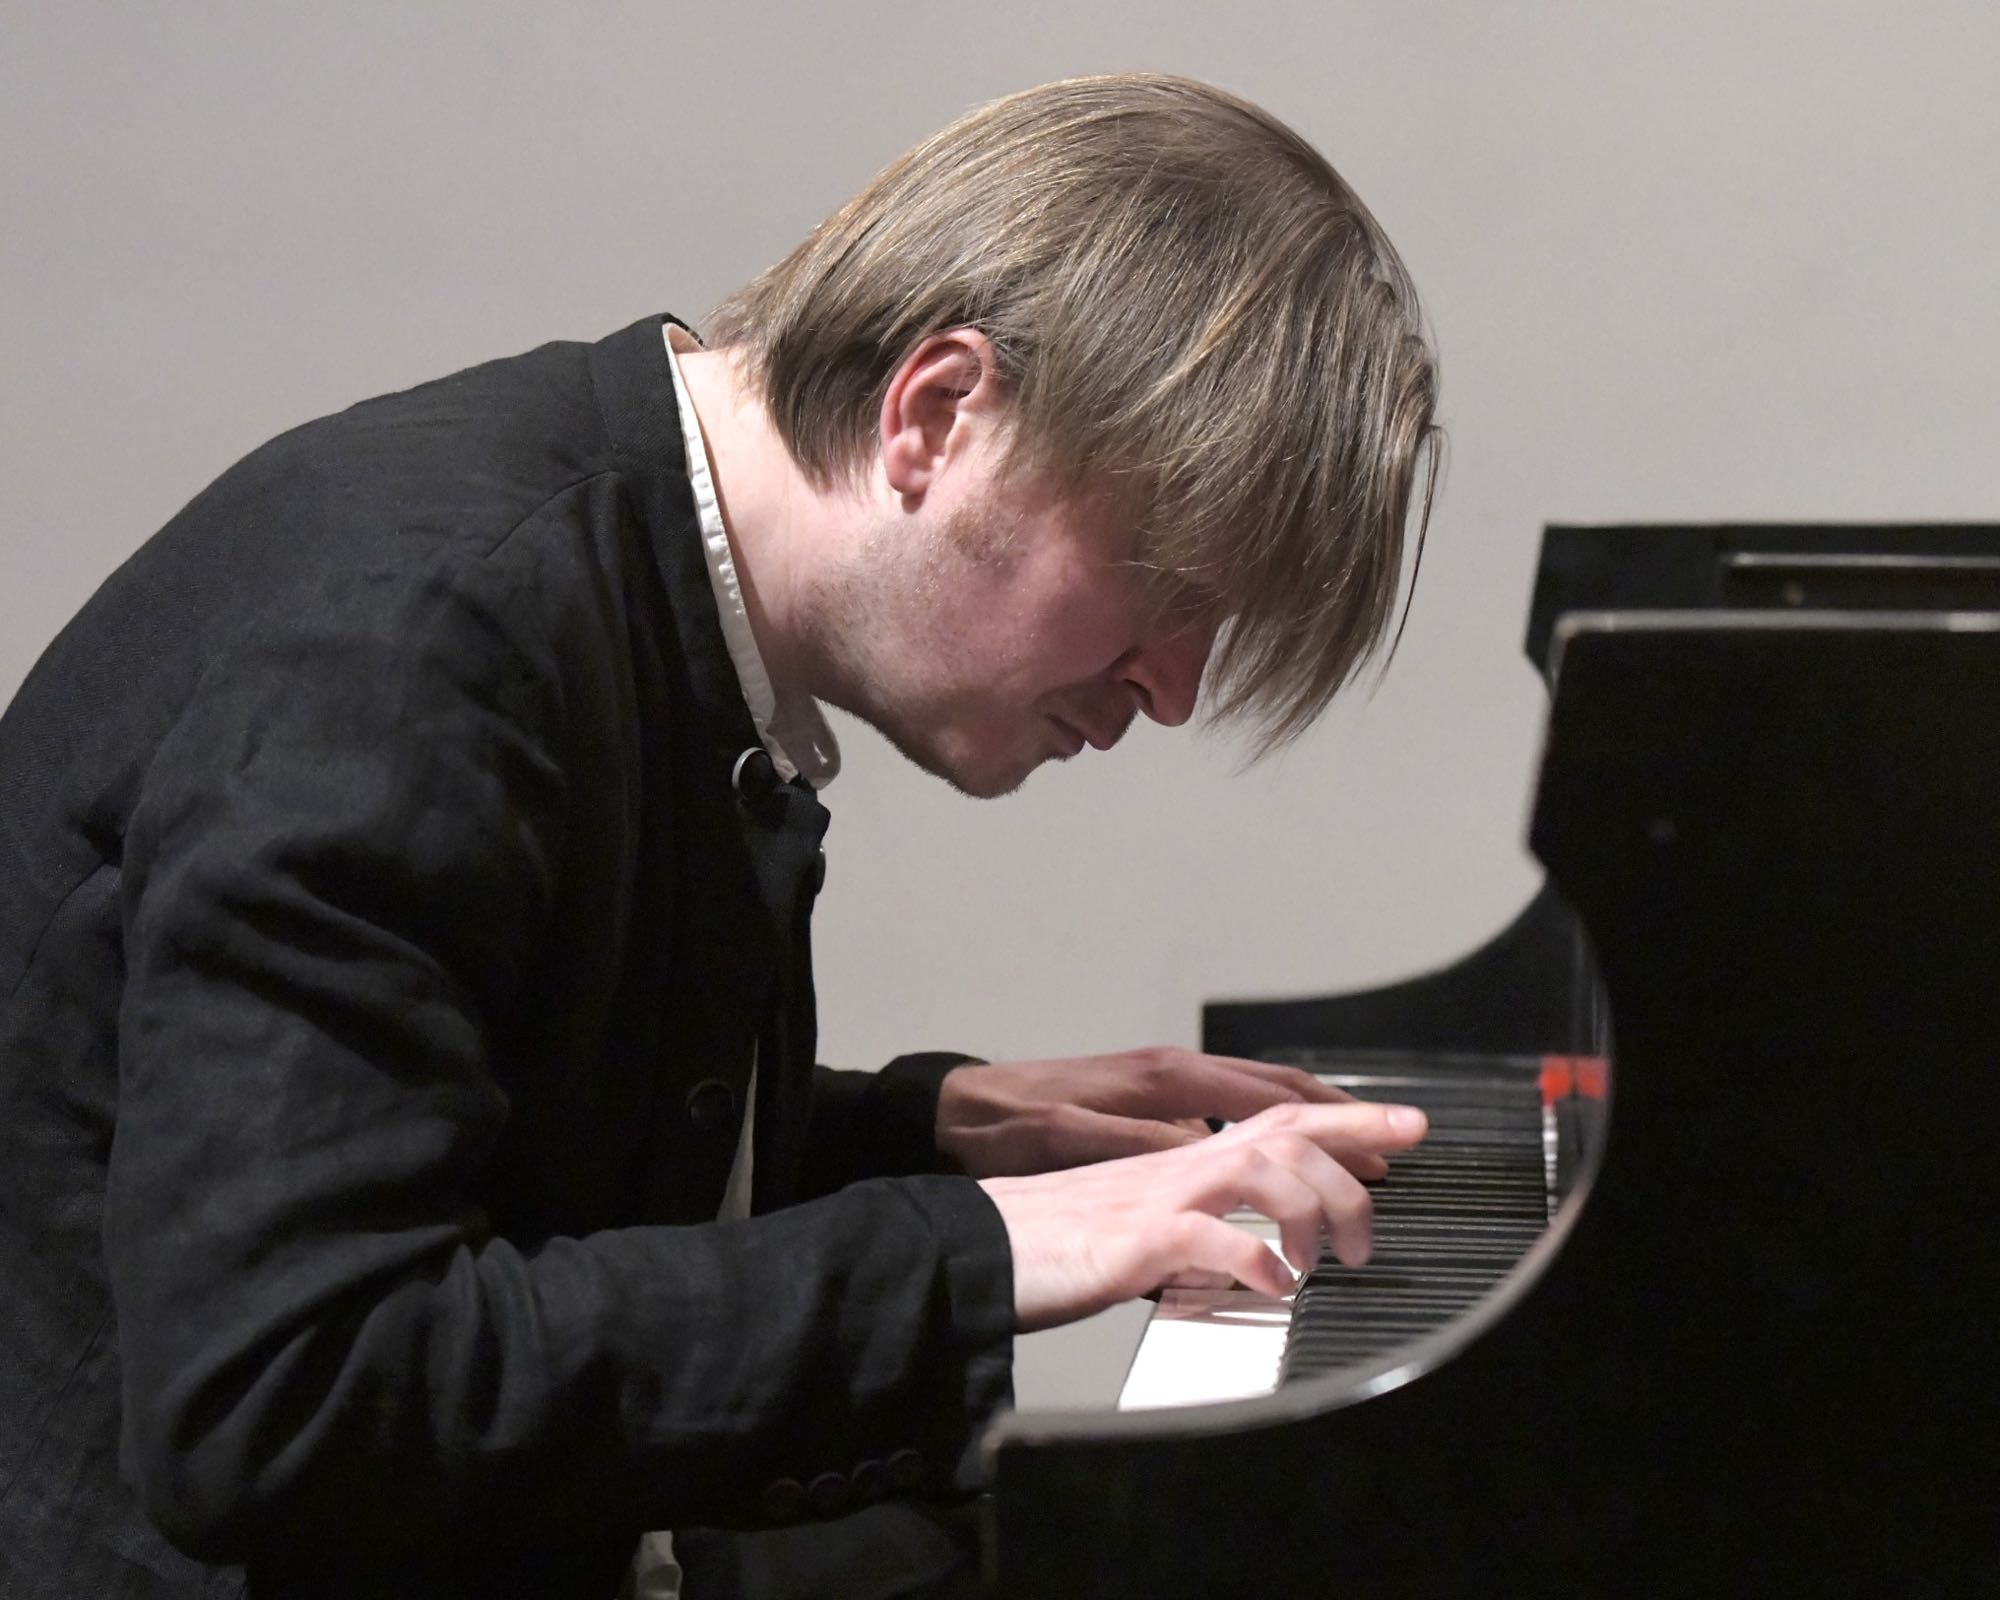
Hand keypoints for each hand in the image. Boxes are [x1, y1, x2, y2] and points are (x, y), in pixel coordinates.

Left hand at [936, 1045, 1384, 1180]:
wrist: (952, 1109)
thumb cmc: (1004, 1126)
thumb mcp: (1068, 1137)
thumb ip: (1136, 1144)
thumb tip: (1201, 1150)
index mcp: (1164, 1081)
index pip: (1266, 1097)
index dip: (1326, 1121)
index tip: (1377, 1140)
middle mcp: (1171, 1075)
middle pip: (1273, 1089)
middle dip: (1335, 1114)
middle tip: (1390, 1139)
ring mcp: (1159, 1085)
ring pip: (1252, 1097)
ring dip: (1304, 1121)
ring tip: (1350, 1147)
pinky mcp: (1144, 1101)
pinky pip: (1225, 1111)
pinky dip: (1264, 1128)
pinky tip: (1273, 1154)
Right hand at [979, 1099, 1428, 1331]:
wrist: (971, 1243)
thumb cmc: (1046, 1238)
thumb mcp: (1133, 1219)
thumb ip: (1191, 1220)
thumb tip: (1246, 1245)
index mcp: (1175, 1157)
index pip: (1275, 1117)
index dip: (1346, 1119)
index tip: (1406, 1127)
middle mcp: (1173, 1163)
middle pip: (1283, 1127)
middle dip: (1354, 1152)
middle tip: (1387, 1200)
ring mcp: (1154, 1196)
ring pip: (1260, 1167)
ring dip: (1312, 1208)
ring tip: (1329, 1258)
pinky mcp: (1133, 1239)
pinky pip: (1211, 1238)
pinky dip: (1257, 1260)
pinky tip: (1275, 1286)